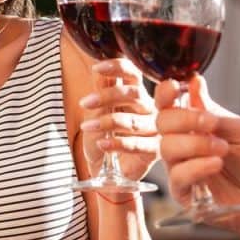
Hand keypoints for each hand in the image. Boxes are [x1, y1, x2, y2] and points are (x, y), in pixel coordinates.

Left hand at [78, 59, 158, 180]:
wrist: (106, 171)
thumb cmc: (104, 138)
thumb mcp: (96, 113)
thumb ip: (101, 92)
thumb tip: (97, 69)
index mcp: (136, 94)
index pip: (133, 74)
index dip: (118, 68)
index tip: (97, 68)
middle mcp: (149, 108)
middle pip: (135, 94)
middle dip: (108, 96)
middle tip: (85, 102)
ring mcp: (154, 129)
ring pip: (133, 120)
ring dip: (107, 122)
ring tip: (88, 126)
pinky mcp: (153, 150)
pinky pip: (136, 144)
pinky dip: (116, 144)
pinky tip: (101, 144)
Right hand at [154, 75, 239, 239]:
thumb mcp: (238, 129)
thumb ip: (212, 110)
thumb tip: (195, 82)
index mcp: (191, 125)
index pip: (168, 105)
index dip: (165, 94)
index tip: (175, 87)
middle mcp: (181, 143)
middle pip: (162, 123)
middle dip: (184, 119)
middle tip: (211, 123)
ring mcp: (179, 167)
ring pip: (167, 148)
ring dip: (196, 144)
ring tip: (222, 149)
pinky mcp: (182, 192)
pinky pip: (178, 176)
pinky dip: (197, 166)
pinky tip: (216, 164)